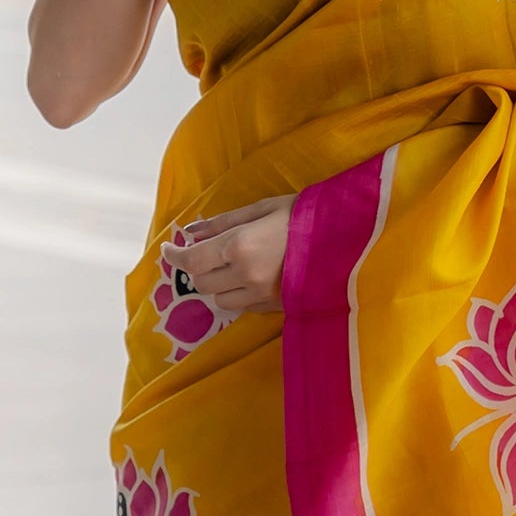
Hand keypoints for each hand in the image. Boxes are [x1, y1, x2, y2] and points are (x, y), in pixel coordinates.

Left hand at [162, 195, 294, 324]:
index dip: (174, 257)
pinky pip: (244, 306)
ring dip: (218, 285)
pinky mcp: (276, 306)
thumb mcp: (261, 208)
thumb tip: (189, 232)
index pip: (191, 262)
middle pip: (202, 284)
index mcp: (240, 246)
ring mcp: (262, 295)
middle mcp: (246, 275)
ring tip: (232, 265)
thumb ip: (221, 223)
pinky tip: (252, 276)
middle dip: (198, 269)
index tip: (168, 248)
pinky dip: (239, 294)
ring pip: (221, 300)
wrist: (347, 239)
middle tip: (206, 252)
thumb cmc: (304, 215)